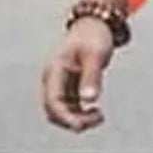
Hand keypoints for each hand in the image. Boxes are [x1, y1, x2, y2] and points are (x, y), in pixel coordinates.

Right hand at [40, 17, 113, 132]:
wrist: (94, 27)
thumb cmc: (93, 37)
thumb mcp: (95, 56)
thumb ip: (92, 77)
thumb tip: (89, 100)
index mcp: (54, 71)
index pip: (53, 102)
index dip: (65, 118)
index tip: (81, 126)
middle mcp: (53, 81)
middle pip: (54, 112)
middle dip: (73, 121)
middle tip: (98, 117)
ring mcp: (59, 86)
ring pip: (61, 114)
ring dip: (78, 120)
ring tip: (99, 115)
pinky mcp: (68, 89)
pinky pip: (70, 110)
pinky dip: (81, 115)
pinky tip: (96, 112)